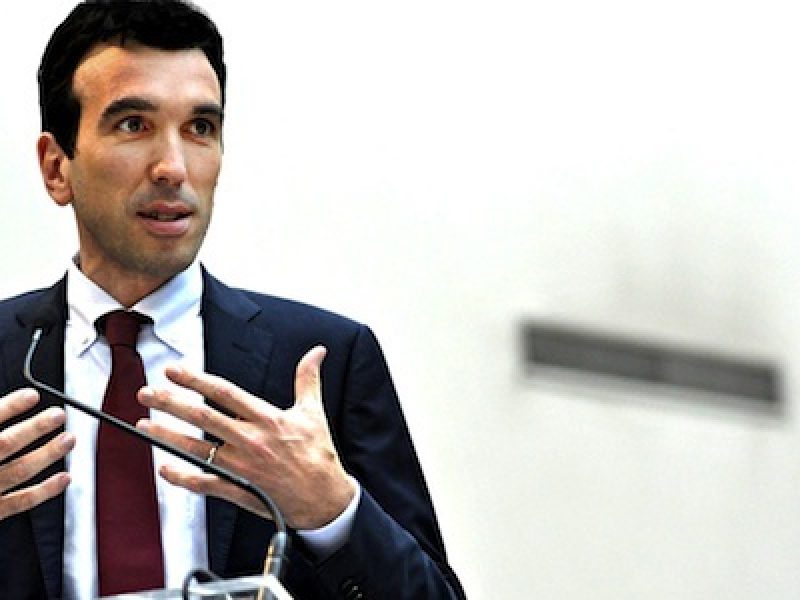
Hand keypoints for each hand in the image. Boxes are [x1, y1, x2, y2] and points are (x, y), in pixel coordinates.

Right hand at [0, 389, 73, 518]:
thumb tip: (3, 407)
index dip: (9, 407)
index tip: (31, 395)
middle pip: (4, 445)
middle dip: (34, 429)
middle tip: (57, 415)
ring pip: (17, 472)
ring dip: (46, 455)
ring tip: (68, 439)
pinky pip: (18, 502)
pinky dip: (44, 491)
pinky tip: (64, 478)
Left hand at [137, 346, 355, 529]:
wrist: (325, 498)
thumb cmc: (318, 454)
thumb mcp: (313, 412)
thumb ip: (308, 379)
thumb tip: (317, 352)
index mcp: (268, 419)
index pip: (225, 393)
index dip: (197, 381)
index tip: (174, 371)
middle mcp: (251, 441)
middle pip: (203, 418)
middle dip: (171, 404)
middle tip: (147, 393)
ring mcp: (242, 467)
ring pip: (197, 450)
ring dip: (167, 437)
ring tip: (144, 426)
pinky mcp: (239, 490)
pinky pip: (205, 483)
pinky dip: (182, 477)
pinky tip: (165, 468)